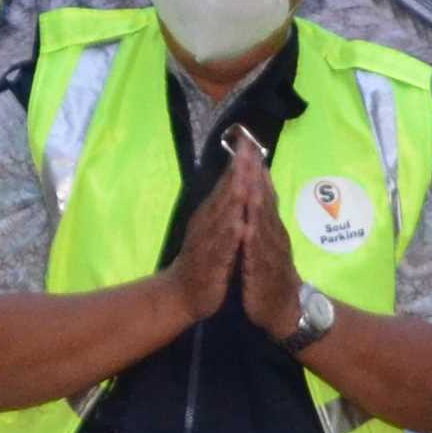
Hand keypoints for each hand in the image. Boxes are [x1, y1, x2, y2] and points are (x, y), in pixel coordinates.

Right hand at [165, 138, 254, 322]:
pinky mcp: (210, 262)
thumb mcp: (215, 228)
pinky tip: (239, 224)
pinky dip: (230, 235)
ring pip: (223, 215)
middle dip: (238, 170)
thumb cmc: (203, 260)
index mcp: (211, 213)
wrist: (181, 293)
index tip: (250, 139)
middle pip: (225, 191)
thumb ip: (226, 205)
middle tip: (248, 146)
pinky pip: (221, 247)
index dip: (238, 161)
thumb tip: (237, 179)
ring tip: (245, 176)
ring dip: (234, 196)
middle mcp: (208, 222)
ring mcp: (208, 241)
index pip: (227, 181)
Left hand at [223, 134, 305, 337]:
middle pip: (266, 203)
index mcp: (271, 228)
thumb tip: (259, 187)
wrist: (286, 311)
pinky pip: (260, 257)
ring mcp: (272, 255)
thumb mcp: (267, 242)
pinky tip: (248, 230)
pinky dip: (254, 243)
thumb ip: (263, 216)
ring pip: (265, 227)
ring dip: (259, 206)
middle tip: (251, 154)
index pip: (265, 193)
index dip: (257, 170)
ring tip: (251, 185)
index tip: (249, 145)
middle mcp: (274, 236)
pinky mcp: (266, 275)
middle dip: (257, 179)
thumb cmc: (271, 274)